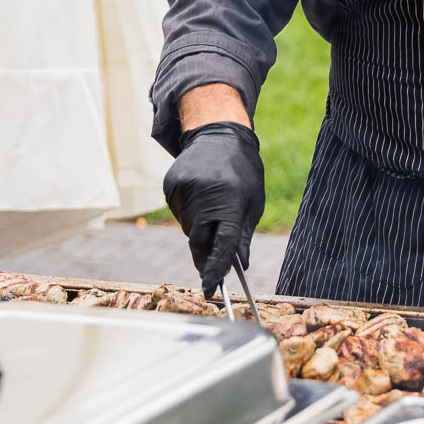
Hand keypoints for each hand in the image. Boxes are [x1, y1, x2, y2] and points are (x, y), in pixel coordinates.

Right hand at [162, 120, 264, 296]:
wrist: (218, 134)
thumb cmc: (242, 172)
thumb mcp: (252, 202)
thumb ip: (242, 234)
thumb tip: (238, 265)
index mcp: (230, 201)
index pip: (222, 244)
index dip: (216, 270)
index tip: (211, 290)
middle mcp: (204, 196)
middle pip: (199, 241)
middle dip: (205, 256)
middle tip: (211, 265)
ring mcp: (184, 190)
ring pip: (188, 228)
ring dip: (199, 229)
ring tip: (211, 208)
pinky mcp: (170, 185)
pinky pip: (178, 213)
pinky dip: (188, 214)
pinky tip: (199, 196)